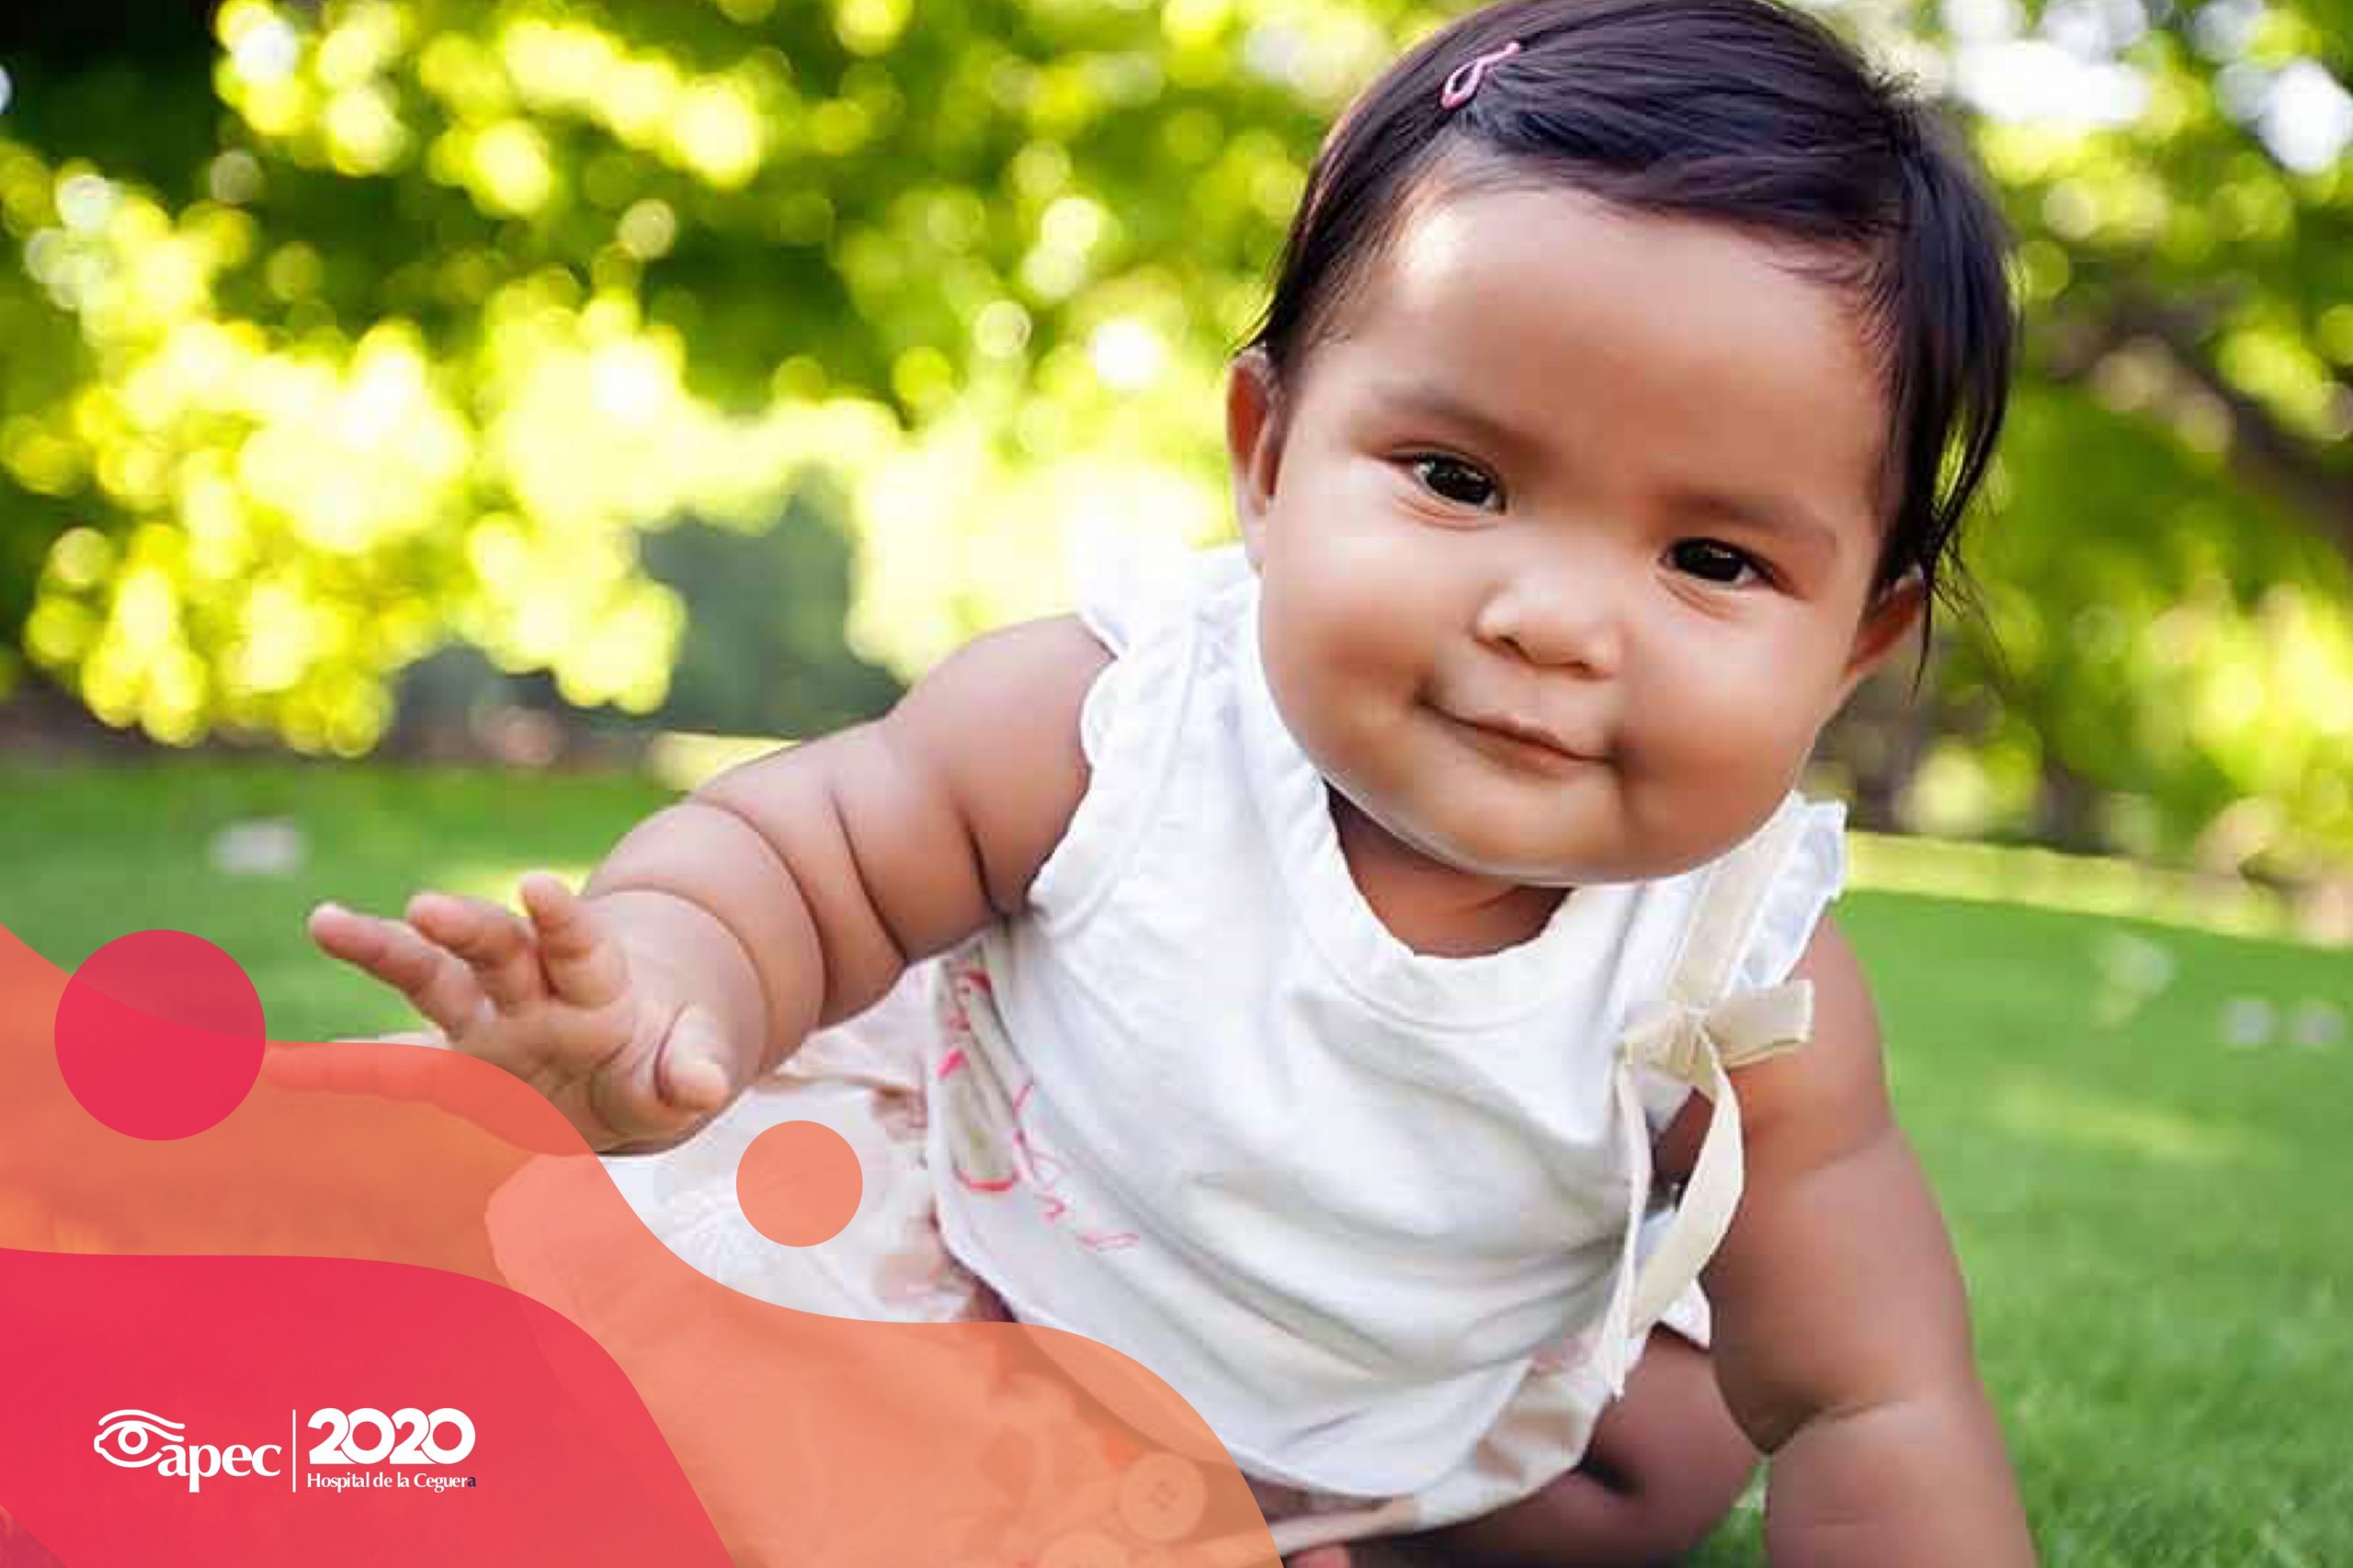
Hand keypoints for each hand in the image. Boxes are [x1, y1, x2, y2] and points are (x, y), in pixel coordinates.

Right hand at [308, 872, 737, 1151]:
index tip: (535, 885)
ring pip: (430, 976)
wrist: (625, 1071)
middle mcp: (532, 990)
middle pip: (496, 946)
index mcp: (598, 985)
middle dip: (462, 925)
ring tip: (324, 919)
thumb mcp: (685, 1068)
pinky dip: (339, 1071)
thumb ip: (692, 1068)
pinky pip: (392, 1068)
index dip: (560, 917)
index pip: (579, 943)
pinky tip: (278, 1071)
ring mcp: (484, 1023)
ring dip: (382, 948)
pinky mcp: (453, 1065)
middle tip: (424, 907)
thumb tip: (704, 1084)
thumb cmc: (661, 1061)